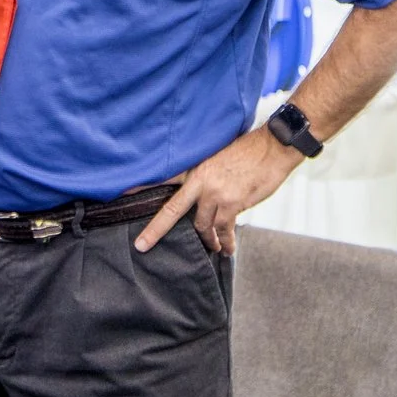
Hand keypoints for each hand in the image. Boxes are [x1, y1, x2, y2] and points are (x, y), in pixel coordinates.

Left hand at [134, 128, 302, 255]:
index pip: (163, 176)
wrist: (273, 147)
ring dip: (208, 239)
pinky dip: (226, 241)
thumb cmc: (250, 151)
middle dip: (155, 230)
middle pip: (172, 210)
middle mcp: (200, 181)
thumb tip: (205, 194)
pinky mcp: (232, 204)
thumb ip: (208, 174)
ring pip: (201, 225)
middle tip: (142, 245)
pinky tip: (227, 249)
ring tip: (214, 248)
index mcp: (196, 167)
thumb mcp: (220, 156)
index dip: (142, 184)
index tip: (123, 191)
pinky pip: (223, 229)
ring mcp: (215, 193)